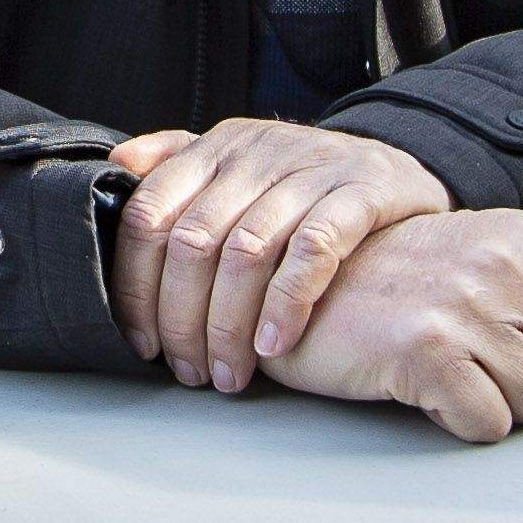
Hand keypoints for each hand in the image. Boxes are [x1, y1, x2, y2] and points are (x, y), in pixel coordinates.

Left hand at [106, 119, 449, 392]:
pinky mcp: (362, 190)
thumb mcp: (242, 162)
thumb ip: (180, 162)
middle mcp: (258, 154)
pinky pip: (315, 248)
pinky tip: (275, 344)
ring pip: (247, 251)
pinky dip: (288, 301)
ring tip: (229, 373)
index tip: (142, 342)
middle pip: (193, 242)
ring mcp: (311, 169)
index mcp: (217, 149)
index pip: (149, 215)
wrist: (404, 172)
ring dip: (229, 324)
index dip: (136, 286)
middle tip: (188, 370)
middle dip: (182, 319)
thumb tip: (119, 162)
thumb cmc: (308, 183)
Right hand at [261, 208, 522, 443]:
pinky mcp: (428, 352)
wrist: (301, 286)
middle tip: (476, 364)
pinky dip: (462, 423)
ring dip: (495, 406)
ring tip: (450, 374)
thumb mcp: (497, 276)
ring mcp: (467, 306)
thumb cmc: (403, 286)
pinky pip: (488, 425)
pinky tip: (427, 391)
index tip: (518, 347)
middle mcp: (505, 265)